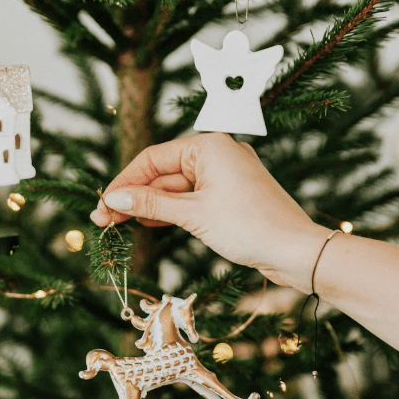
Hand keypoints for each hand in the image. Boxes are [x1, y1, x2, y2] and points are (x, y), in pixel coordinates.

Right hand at [89, 134, 329, 291]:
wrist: (296, 252)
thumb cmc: (250, 227)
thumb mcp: (193, 214)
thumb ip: (151, 205)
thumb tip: (113, 200)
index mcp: (209, 146)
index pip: (153, 158)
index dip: (124, 183)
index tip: (101, 207)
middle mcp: (218, 153)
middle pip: (162, 173)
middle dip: (133, 198)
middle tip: (103, 222)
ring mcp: (226, 175)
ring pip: (176, 188)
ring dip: (149, 207)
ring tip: (118, 226)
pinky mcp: (232, 196)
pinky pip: (192, 199)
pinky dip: (171, 211)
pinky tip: (149, 225)